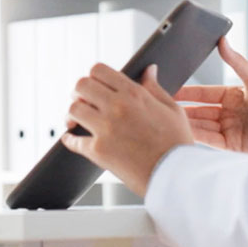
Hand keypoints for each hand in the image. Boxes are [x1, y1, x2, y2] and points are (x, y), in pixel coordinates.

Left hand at [61, 62, 193, 197]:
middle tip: (83, 100)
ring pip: (73, 110)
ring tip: (76, 120)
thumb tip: (149, 69)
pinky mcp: (98, 150)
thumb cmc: (177, 144)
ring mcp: (105, 128)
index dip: (94, 76)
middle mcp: (116, 106)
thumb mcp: (172, 110)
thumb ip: (155, 88)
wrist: (178, 177)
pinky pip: (73, 141)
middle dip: (79, 92)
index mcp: (133, 94)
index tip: (95, 84)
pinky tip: (70, 138)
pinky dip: (69, 140)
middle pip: (81, 86)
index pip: (99, 70)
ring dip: (73, 114)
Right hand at [174, 36, 247, 159]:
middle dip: (182, 108)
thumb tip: (223, 39)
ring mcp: (231, 129)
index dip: (187, 91)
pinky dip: (198, 136)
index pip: (204, 93)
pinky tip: (184, 132)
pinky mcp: (235, 146)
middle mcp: (230, 113)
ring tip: (168, 120)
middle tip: (161, 106)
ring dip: (187, 123)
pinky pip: (211, 141)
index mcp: (234, 95)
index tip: (169, 88)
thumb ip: (237, 62)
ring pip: (202, 125)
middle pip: (200, 110)